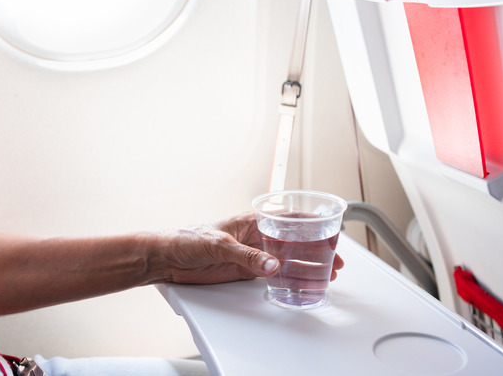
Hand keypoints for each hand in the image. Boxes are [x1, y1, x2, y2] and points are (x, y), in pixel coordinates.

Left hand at [156, 211, 343, 284]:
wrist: (167, 258)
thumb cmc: (186, 239)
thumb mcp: (219, 245)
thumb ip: (247, 256)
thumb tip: (272, 266)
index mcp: (251, 221)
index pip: (288, 217)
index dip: (311, 222)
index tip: (331, 227)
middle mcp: (255, 236)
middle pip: (293, 240)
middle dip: (316, 248)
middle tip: (335, 259)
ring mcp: (252, 254)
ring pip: (286, 258)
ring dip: (306, 265)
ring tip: (326, 273)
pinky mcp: (245, 271)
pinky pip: (273, 274)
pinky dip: (288, 278)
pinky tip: (300, 284)